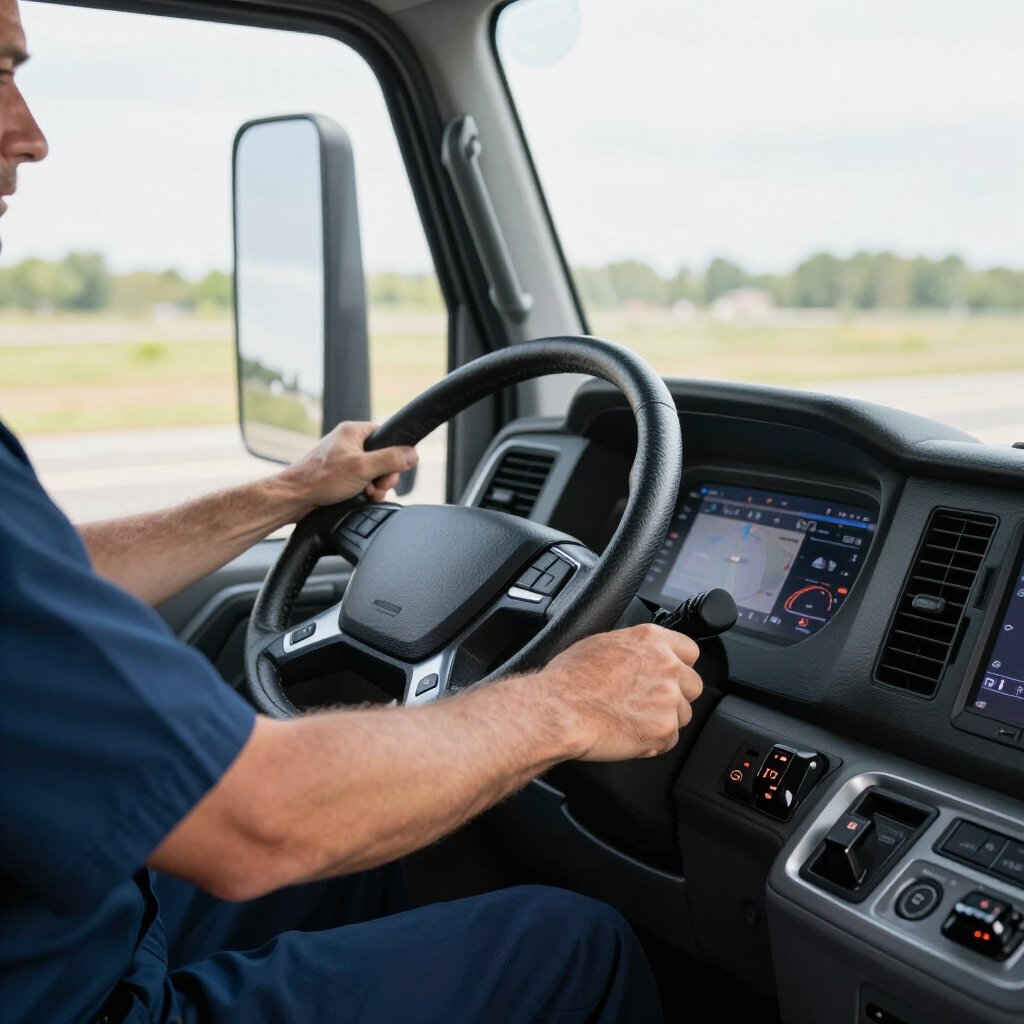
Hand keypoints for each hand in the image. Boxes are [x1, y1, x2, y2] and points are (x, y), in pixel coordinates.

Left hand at [277, 421, 417, 509]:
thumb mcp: (363, 468)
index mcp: (353, 431)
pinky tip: (361, 497)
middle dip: (384, 475)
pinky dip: (365, 490)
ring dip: (375, 485)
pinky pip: (361, 479)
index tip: (390, 469)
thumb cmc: (321, 479)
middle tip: (377, 486)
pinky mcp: (338, 474)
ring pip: (372, 470)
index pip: (386, 435)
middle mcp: (348, 442)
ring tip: (368, 494)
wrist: (295, 497)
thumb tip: (413, 454)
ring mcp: (343, 459)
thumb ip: (390, 460)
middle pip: (382, 456)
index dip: (393, 454)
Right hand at [534, 624, 702, 761]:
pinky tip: (629, 734)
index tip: (669, 676)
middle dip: (675, 696)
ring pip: (682, 715)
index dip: (679, 666)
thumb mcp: (602, 643)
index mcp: (652, 640)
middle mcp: (667, 665)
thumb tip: (641, 656)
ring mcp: (669, 698)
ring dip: (663, 721)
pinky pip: (669, 740)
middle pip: (693, 685)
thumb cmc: (569, 678)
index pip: (690, 651)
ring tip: (631, 720)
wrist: (559, 710)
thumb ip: (634, 648)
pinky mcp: (664, 729)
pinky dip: (652, 743)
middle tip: (647, 703)